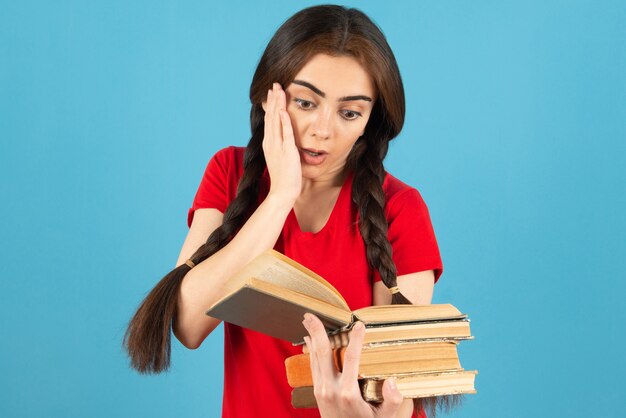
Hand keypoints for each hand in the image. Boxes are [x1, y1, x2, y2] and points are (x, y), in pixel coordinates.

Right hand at [262, 82, 300, 202]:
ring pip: (276, 121)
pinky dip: (284, 121)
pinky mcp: (286, 151)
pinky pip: (285, 133)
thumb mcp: (280, 157)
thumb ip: (281, 145)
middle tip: (275, 84)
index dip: (271, 105)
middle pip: (271, 116)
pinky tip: (284, 110)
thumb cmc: (284, 176)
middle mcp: (271, 142)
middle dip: (273, 99)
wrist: (282, 191)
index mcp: (269, 143)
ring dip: (278, 105)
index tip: (273, 92)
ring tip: (278, 90)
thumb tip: (284, 137)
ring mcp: (277, 146)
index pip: (270, 120)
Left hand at [302, 313, 404, 417]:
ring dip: (311, 337)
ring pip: (315, 357)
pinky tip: (310, 340)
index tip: (359, 324)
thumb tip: (391, 381)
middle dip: (317, 331)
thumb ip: (392, 400)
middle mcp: (331, 389)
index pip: (352, 359)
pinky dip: (311, 350)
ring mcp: (321, 390)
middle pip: (322, 353)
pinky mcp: (317, 391)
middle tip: (311, 314)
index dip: (356, 340)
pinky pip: (313, 366)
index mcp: (349, 393)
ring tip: (308, 320)